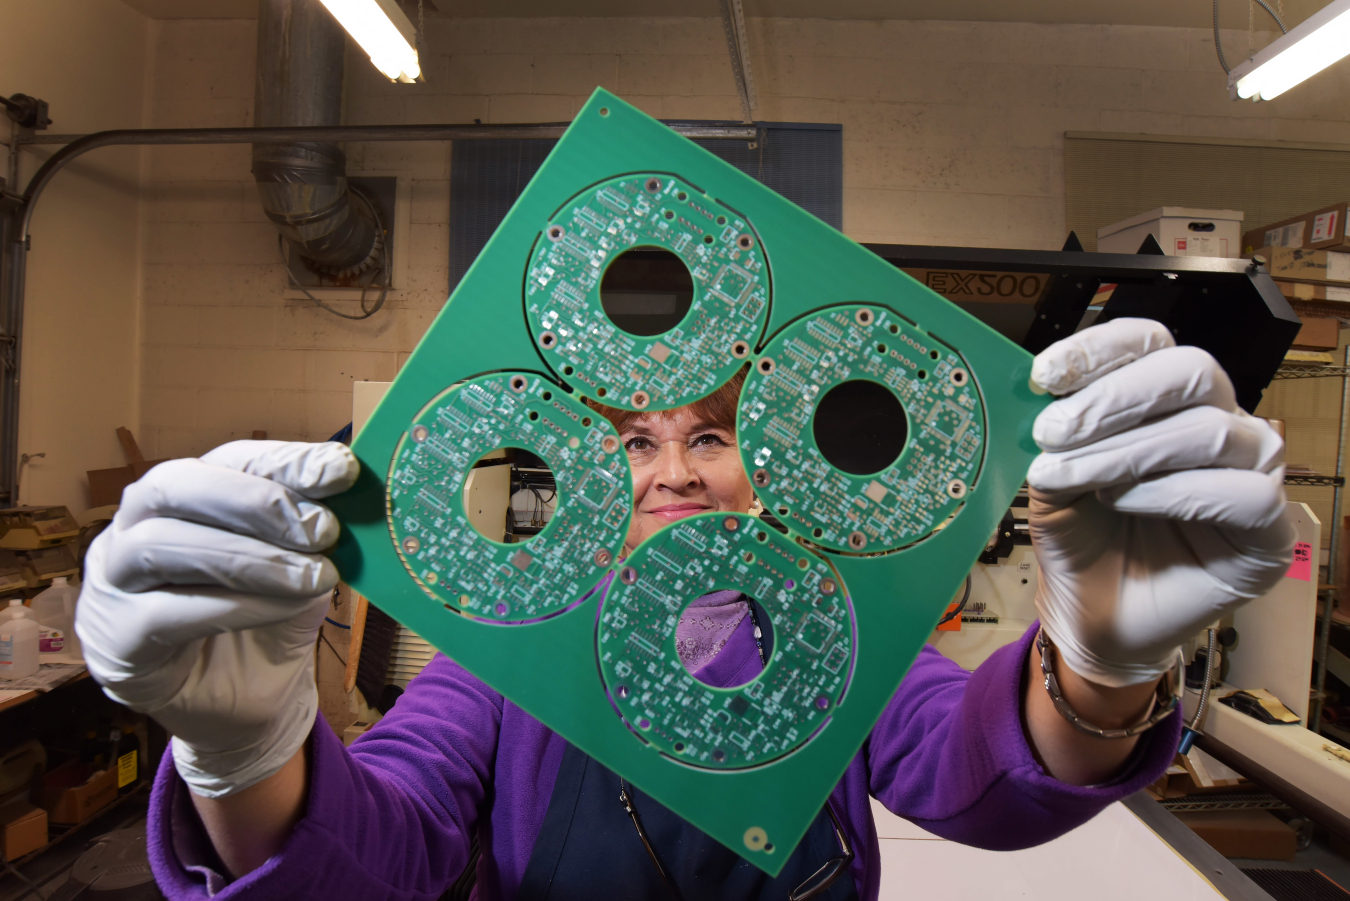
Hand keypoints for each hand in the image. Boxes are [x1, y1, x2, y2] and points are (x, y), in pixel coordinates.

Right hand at [76, 441, 358, 797]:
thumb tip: (352, 489)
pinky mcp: (114, 641)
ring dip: (250, 557)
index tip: (340, 470)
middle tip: (323, 527)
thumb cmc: (267, 626)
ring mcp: (113, 583)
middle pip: (175, 486)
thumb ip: (314, 534)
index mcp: (185, 497)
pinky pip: (165, 614)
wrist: (247, 710)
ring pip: (162, 546)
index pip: (226, 460)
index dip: (283, 460)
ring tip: (316, 577)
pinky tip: (288, 609)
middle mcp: (134, 527)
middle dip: (256, 501)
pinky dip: (235, 606)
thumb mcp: (303, 570)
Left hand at [1027, 318, 1293, 687]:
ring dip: (1128, 451)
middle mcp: (1219, 423)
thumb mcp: (1053, 475)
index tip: (1045, 375)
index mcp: (1167, 399)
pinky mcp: (1269, 531)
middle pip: (1193, 372)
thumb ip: (1055, 435)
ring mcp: (1251, 473)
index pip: (1153, 344)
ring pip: (1212, 431)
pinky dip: (1172, 492)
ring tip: (1071, 476)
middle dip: (1115, 398)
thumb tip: (1041, 396)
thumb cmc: (1080, 538)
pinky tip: (1122, 501)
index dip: (1102, 350)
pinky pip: (1241, 492)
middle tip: (1054, 430)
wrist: (1090, 613)